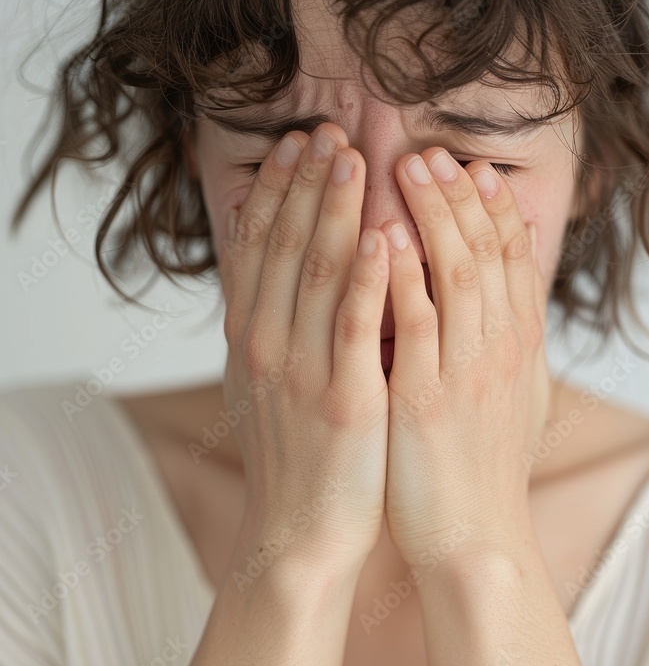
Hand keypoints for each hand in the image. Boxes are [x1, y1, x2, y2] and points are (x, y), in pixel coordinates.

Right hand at [220, 124, 390, 580]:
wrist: (297, 533)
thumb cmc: (291, 459)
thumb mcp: (262, 387)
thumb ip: (269, 328)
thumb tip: (275, 273)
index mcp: (248, 340)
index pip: (257, 248)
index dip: (276, 191)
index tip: (296, 145)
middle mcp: (267, 347)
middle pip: (285, 247)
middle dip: (306, 184)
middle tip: (327, 131)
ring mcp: (303, 373)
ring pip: (317, 276)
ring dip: (335, 212)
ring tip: (353, 160)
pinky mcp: (345, 402)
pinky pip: (356, 330)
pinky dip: (368, 280)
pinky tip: (382, 237)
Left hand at [381, 149, 550, 571]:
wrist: (472, 539)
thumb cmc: (478, 471)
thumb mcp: (508, 402)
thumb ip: (501, 349)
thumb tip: (493, 307)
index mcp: (516, 349)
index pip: (510, 261)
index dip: (490, 211)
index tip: (469, 170)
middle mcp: (499, 352)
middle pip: (485, 253)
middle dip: (458, 198)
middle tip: (432, 152)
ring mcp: (465, 372)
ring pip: (456, 274)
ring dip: (432, 218)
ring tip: (407, 169)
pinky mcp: (428, 399)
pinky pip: (415, 325)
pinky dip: (402, 278)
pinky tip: (381, 239)